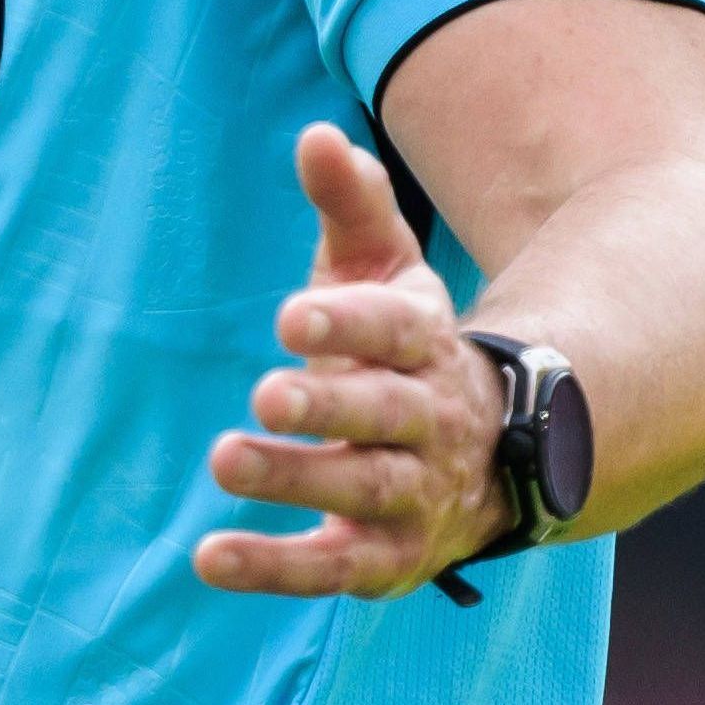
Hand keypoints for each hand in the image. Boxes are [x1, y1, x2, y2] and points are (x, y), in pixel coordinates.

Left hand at [195, 123, 502, 600]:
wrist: (494, 455)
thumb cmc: (405, 348)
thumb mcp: (385, 271)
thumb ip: (352, 205)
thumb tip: (317, 135)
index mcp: (426, 347)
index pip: (394, 332)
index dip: (347, 324)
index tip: (289, 316)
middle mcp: (430, 423)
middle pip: (385, 416)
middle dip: (329, 406)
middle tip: (265, 393)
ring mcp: (413, 494)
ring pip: (362, 491)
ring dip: (296, 479)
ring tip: (225, 458)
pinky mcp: (386, 558)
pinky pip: (334, 569)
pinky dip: (276, 568)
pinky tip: (209, 556)